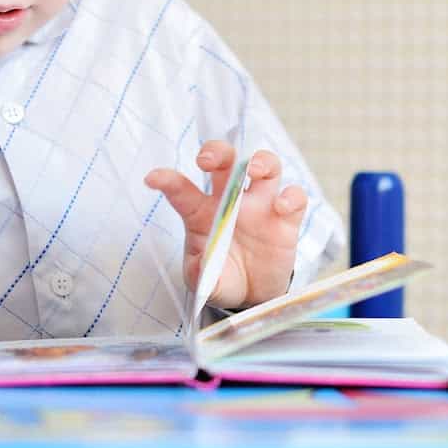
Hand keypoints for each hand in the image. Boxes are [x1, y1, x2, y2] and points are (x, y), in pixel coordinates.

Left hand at [144, 141, 307, 309]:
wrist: (252, 295)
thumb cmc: (221, 277)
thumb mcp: (205, 281)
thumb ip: (203, 273)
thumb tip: (204, 267)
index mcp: (202, 212)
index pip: (182, 190)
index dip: (167, 181)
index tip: (152, 179)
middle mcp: (231, 200)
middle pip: (226, 161)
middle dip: (217, 152)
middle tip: (206, 160)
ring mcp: (261, 206)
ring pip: (266, 166)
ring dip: (261, 161)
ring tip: (254, 170)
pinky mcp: (286, 219)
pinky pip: (295, 197)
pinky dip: (292, 196)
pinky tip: (282, 207)